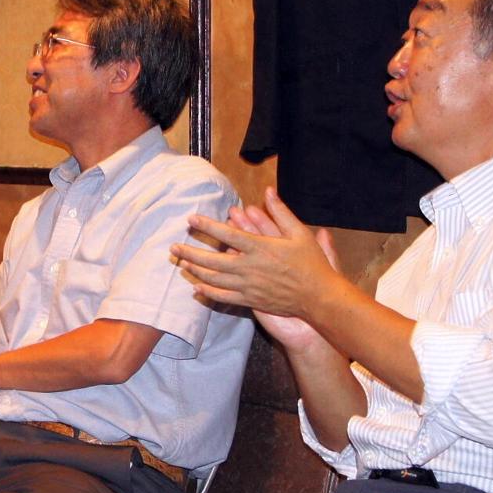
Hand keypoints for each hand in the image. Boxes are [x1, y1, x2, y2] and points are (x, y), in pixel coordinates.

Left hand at [171, 189, 341, 347]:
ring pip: (214, 278)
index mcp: (260, 247)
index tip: (191, 219)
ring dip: (195, 270)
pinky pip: (224, 297)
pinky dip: (208, 292)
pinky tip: (197, 288)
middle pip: (213, 259)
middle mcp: (250, 267)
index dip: (207, 226)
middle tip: (173, 247)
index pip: (227, 234)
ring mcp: (248, 286)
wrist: (319, 296)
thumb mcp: (300, 233)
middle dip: (190, 252)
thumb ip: (280, 212)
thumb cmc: (311, 263)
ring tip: (181, 263)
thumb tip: (268, 191)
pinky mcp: (251, 300)